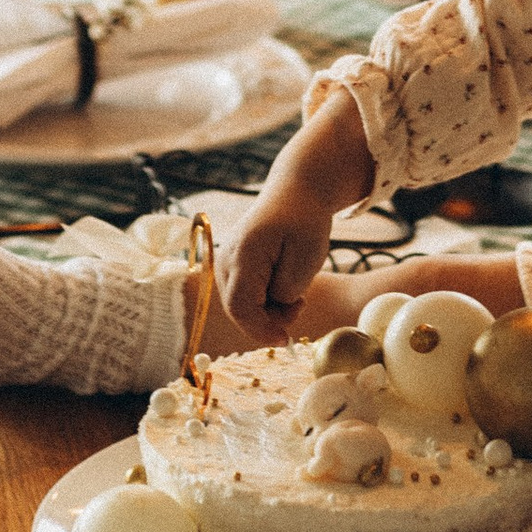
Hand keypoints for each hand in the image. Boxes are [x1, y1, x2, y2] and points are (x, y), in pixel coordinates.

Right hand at [221, 97, 370, 338]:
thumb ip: (287, 290)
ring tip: (296, 292)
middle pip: (238, 310)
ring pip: (241, 305)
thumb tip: (272, 310)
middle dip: (268, 320)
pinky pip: (243, 295)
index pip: (241, 307)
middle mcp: (225, 259)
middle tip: (299, 306)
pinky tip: (284, 285)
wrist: (296, 191)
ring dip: (268, 309)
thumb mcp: (307, 258)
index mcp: (243, 254)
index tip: (285, 340)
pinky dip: (264, 299)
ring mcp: (224, 263)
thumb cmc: (305, 221)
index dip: (261, 329)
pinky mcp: (230, 266)